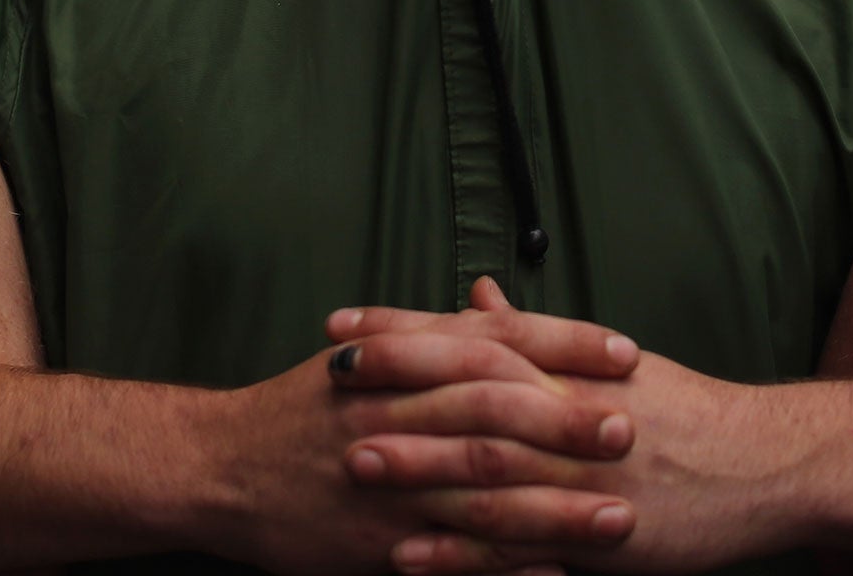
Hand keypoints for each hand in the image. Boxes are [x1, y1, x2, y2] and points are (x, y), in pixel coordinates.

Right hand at [196, 330, 637, 575]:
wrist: (220, 466)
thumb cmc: (301, 408)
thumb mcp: (363, 354)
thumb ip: (434, 333)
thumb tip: (495, 303)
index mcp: (402, 360)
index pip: (497, 339)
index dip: (565, 344)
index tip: (625, 350)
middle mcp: (399, 411)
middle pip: (497, 409)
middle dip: (568, 420)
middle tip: (632, 428)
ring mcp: (391, 479)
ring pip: (485, 490)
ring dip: (557, 506)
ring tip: (620, 516)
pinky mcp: (379, 540)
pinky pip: (453, 555)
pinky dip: (506, 563)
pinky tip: (554, 573)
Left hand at [337, 286, 786, 574]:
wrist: (768, 465)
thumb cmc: (686, 410)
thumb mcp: (607, 359)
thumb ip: (531, 330)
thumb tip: (472, 289)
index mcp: (570, 362)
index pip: (471, 333)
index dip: (402, 329)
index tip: (340, 324)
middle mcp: (571, 407)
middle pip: (470, 387)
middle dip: (395, 385)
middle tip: (324, 382)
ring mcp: (583, 473)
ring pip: (489, 464)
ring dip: (419, 463)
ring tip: (352, 463)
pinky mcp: (599, 535)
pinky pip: (518, 548)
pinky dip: (462, 554)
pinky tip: (411, 557)